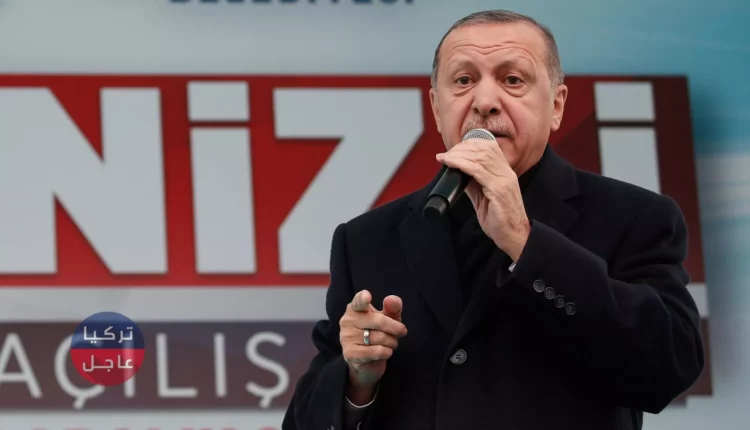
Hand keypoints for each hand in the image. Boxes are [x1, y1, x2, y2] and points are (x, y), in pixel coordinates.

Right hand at [340, 289, 406, 403]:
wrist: (367, 361)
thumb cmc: (378, 333)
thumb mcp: (388, 318)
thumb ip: (392, 308)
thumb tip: (391, 299)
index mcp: (355, 308)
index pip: (358, 301)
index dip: (363, 298)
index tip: (367, 296)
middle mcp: (347, 321)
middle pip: (378, 321)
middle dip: (395, 328)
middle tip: (401, 332)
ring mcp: (346, 338)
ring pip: (379, 337)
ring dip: (392, 342)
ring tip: (391, 343)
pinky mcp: (350, 354)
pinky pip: (376, 351)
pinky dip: (387, 352)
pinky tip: (385, 352)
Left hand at [436, 138, 530, 260]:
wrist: (514, 237)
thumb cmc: (500, 220)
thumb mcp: (484, 197)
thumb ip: (474, 183)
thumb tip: (458, 172)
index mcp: (505, 172)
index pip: (489, 147)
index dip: (470, 144)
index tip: (453, 150)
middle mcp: (506, 173)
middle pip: (483, 148)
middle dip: (461, 148)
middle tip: (446, 155)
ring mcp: (504, 180)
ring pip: (480, 157)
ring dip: (459, 155)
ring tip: (445, 158)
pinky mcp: (499, 190)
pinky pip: (478, 171)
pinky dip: (462, 164)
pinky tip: (451, 163)